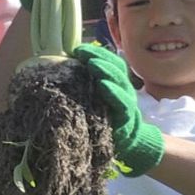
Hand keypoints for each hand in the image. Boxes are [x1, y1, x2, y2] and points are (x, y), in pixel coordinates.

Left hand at [73, 44, 163, 176]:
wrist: (128, 145)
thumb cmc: (106, 119)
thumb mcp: (97, 100)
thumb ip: (88, 85)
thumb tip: (66, 68)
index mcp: (117, 84)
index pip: (111, 62)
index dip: (97, 53)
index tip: (78, 49)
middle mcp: (124, 90)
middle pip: (115, 68)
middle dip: (98, 57)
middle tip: (82, 52)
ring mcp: (126, 104)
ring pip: (119, 82)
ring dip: (105, 71)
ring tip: (92, 64)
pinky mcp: (125, 119)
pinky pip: (121, 104)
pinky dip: (113, 93)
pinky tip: (103, 86)